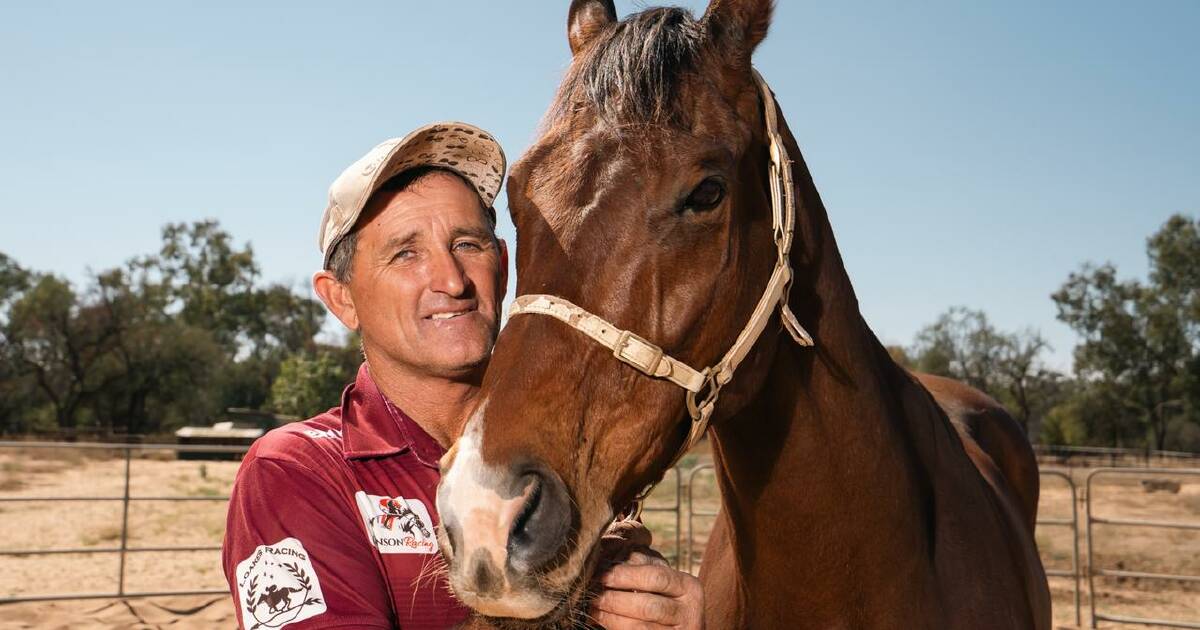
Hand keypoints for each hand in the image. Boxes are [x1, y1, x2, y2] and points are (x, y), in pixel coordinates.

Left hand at [589, 552, 703, 629]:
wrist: (682, 627)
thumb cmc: (664, 597)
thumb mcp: (660, 580)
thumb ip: (641, 567)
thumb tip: (609, 559)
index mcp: (688, 586)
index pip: (655, 577)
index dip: (626, 576)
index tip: (602, 575)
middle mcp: (690, 611)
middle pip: (648, 605)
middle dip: (616, 600)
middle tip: (593, 595)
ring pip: (640, 627)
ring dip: (612, 618)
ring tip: (594, 609)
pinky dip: (617, 629)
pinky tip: (604, 622)